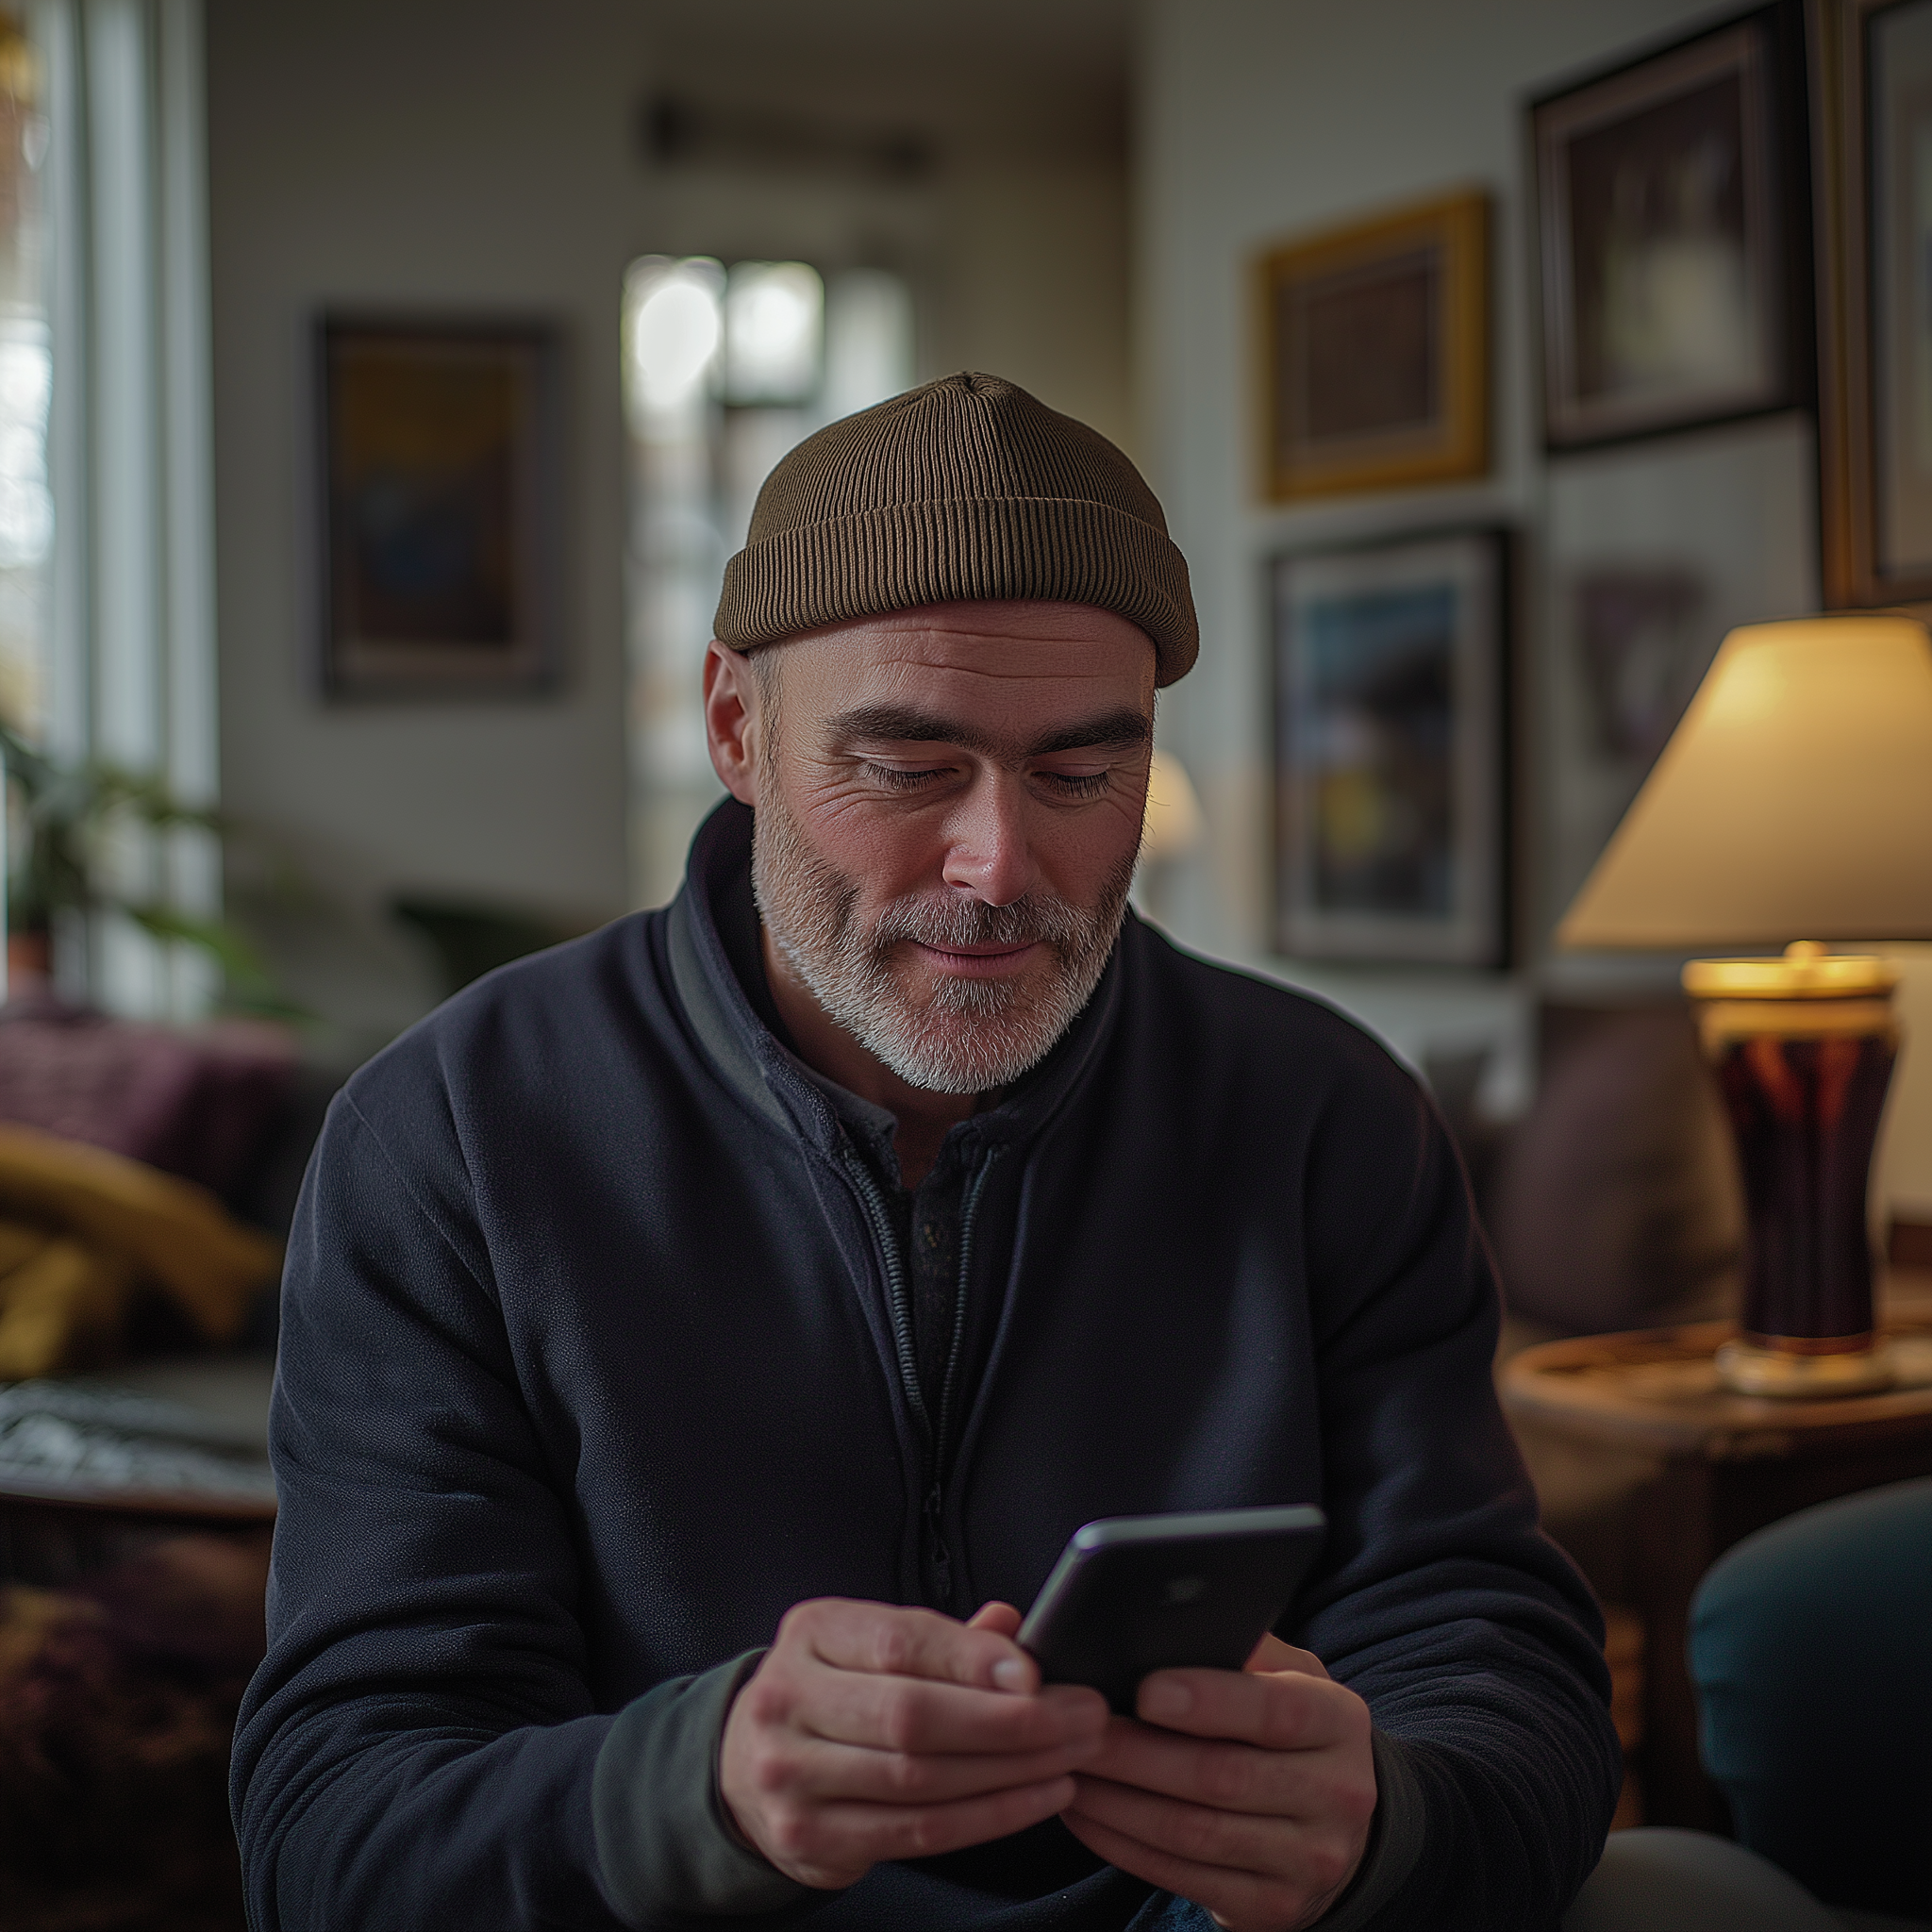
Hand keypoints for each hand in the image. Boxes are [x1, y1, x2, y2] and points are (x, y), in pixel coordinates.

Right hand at [719, 1597, 1107, 1889]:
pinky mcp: (810, 1840)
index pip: (897, 1641)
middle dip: (1012, 1721)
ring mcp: (791, 1776)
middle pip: (913, 1716)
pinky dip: (989, 1817)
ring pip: (922, 1780)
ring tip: (1073, 1756)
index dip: (971, 1658)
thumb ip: (943, 1639)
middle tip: (1081, 1716)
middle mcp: (788, 1700)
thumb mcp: (871, 1643)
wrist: (748, 1767)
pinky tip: (1036, 1797)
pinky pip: (918, 1833)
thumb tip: (1014, 1627)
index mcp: (812, 1633)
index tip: (1036, 1671)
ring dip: (1013, 1772)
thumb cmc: (835, 1693)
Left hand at [1060, 1634, 1375, 1931]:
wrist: (1341, 1830)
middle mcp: (1336, 1794)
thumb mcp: (1290, 1678)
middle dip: (1137, 1754)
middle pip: (1222, 1776)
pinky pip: (1183, 1876)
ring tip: (1069, 1770)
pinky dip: (1124, 1846)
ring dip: (1118, 1803)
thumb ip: (1245, 1650)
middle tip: (1078, 1732)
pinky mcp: (1272, 1906)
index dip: (1210, 1701)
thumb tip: (1170, 1620)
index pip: (1277, 1710)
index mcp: (1338, 1721)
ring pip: (1194, 1832)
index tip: (1145, 1690)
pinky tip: (1087, 1817)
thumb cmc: (1294, 1732)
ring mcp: (1308, 1859)